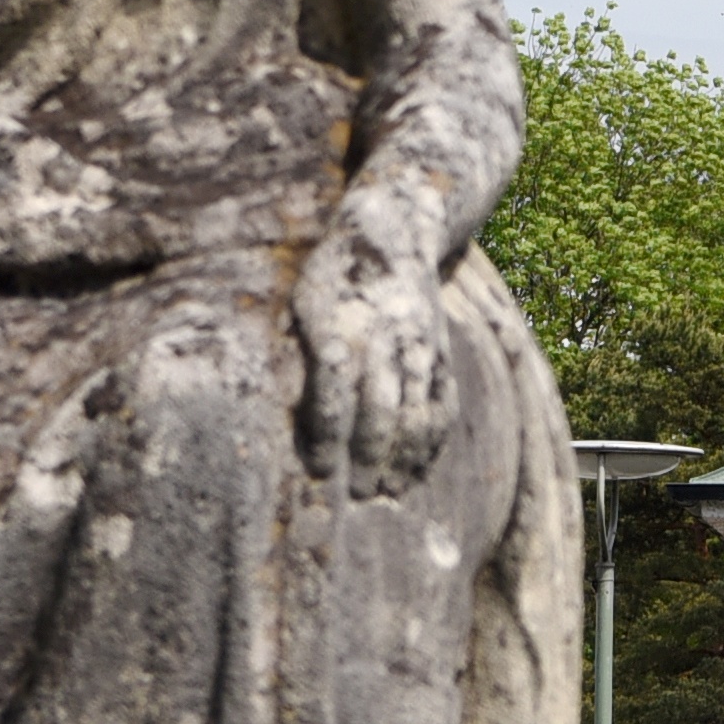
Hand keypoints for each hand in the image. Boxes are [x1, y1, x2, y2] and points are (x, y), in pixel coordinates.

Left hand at [295, 191, 455, 498]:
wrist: (394, 229)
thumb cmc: (331, 271)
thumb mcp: (303, 298)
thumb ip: (300, 348)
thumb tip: (280, 408)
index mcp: (342, 321)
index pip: (335, 386)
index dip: (327, 430)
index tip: (317, 468)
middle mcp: (385, 334)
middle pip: (381, 406)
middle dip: (369, 455)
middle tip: (359, 494)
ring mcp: (419, 342)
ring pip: (416, 408)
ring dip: (402, 455)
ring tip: (387, 489)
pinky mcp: (441, 348)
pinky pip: (443, 400)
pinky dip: (433, 437)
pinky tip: (419, 465)